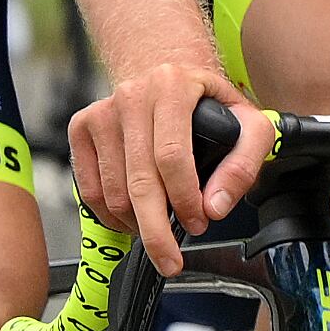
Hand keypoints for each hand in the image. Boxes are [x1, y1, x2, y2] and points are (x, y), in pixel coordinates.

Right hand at [71, 60, 272, 274]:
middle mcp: (132, 96)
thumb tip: (216, 206)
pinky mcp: (81, 128)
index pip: (172, 156)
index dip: (185, 198)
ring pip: (112, 189)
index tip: (199, 222)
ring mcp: (101, 112)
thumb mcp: (248, 123)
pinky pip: (89, 188)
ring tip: (159, 230)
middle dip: (156, 228)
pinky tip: (133, 220)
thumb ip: (244, 164)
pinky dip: (111, 215)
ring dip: (136, 223)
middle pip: (139, 179)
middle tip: (170, 259)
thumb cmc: (209, 102)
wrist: (167, 71)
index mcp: (173, 87)